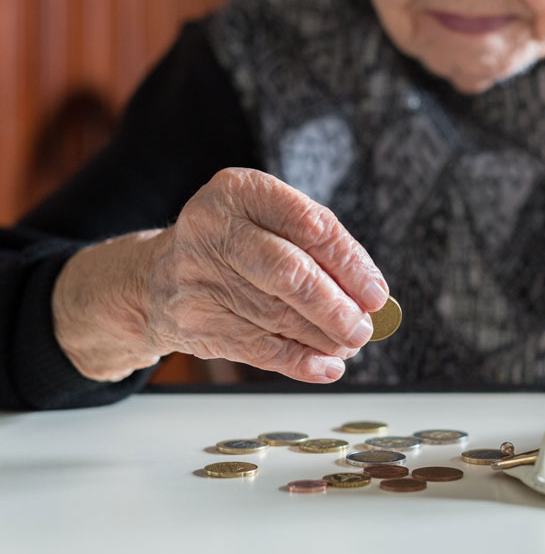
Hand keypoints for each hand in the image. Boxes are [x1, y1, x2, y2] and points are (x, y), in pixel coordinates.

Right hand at [54, 168, 387, 382]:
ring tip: (349, 344)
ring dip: (323, 337)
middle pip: (289, 273)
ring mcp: (196, 276)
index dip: (350, 263)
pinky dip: (298, 361)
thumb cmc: (234, 246)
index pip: (309, 225)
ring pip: (276, 315)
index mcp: (239, 191)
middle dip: (335, 307)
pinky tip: (325, 366)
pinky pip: (257, 348)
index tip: (376, 293)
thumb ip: (316, 249)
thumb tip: (368, 297)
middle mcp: (212, 228)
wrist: (155, 277)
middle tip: (364, 328)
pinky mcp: (192, 320)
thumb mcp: (266, 222)